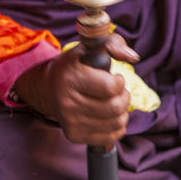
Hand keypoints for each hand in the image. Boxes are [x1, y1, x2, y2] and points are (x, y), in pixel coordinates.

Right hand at [15, 33, 138, 145]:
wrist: (48, 87)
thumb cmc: (74, 64)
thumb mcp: (90, 46)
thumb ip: (113, 43)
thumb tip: (132, 57)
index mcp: (71, 77)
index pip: (110, 88)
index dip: (120, 82)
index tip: (115, 78)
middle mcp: (68, 101)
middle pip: (115, 107)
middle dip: (124, 97)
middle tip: (118, 91)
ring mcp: (70, 121)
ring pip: (116, 123)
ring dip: (122, 111)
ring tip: (114, 101)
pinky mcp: (74, 135)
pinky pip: (111, 136)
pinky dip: (117, 125)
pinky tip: (109, 114)